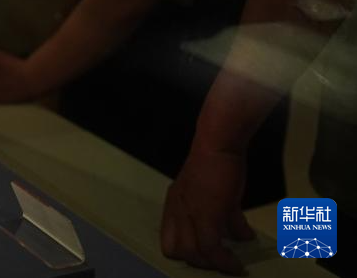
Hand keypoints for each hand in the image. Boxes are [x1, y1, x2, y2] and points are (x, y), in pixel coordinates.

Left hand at [160, 148, 253, 274]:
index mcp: (175, 206)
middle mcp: (176, 211)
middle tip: (220, 263)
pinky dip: (224, 262)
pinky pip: (211, 248)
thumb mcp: (219, 195)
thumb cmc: (218, 165)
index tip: (206, 257)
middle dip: (200, 262)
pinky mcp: (205, 215)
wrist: (218, 146)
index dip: (187, 253)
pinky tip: (237, 266)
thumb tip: (241, 236)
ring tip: (231, 266)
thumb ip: (227, 217)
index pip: (169, 240)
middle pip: (177, 250)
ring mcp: (188, 214)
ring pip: (193, 253)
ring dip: (214, 264)